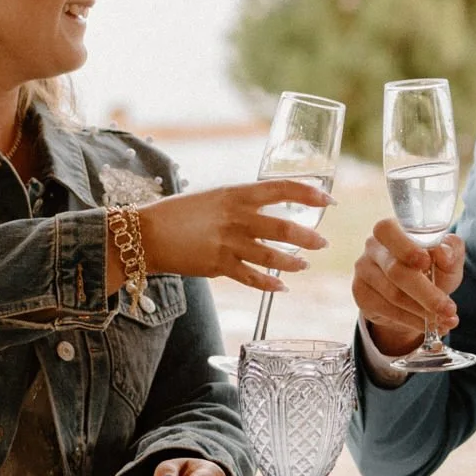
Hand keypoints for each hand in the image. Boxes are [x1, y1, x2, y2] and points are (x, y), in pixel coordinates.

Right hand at [128, 180, 328, 292]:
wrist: (147, 233)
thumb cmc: (180, 212)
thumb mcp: (214, 197)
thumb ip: (241, 202)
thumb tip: (267, 208)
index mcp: (236, 193)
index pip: (282, 188)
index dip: (310, 193)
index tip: (329, 199)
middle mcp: (236, 217)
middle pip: (284, 227)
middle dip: (309, 236)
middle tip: (322, 242)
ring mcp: (228, 243)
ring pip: (272, 256)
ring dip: (293, 262)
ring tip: (304, 265)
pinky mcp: (218, 266)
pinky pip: (252, 277)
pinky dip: (270, 283)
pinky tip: (281, 287)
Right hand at [350, 218, 466, 356]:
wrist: (412, 295)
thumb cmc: (431, 268)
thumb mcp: (447, 258)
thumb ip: (451, 250)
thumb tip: (444, 253)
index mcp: (391, 229)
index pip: (389, 231)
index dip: (406, 248)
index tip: (426, 262)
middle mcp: (372, 247)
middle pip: (395, 270)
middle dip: (426, 293)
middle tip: (448, 309)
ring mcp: (363, 271)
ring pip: (393, 295)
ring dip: (422, 311)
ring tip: (445, 320)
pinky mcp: (361, 295)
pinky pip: (387, 311)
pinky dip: (412, 321)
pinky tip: (428, 325)